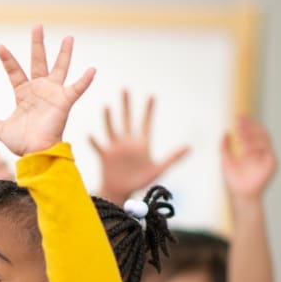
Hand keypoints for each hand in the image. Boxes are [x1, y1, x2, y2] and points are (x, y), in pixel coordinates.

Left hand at [0, 25, 94, 155]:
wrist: (36, 153)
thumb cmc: (23, 143)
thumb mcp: (3, 131)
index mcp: (24, 94)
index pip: (14, 72)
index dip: (7, 60)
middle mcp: (39, 90)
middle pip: (38, 61)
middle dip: (37, 44)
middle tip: (37, 25)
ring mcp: (53, 94)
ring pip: (59, 68)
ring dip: (64, 53)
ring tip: (69, 37)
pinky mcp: (64, 102)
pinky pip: (76, 89)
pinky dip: (84, 81)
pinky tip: (92, 70)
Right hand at [88, 90, 189, 204]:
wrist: (122, 192)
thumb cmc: (140, 181)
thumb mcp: (158, 170)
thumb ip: (173, 158)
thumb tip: (189, 148)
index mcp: (141, 144)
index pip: (145, 123)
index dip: (148, 110)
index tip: (151, 95)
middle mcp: (127, 142)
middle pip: (126, 120)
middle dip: (126, 105)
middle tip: (125, 89)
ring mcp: (115, 148)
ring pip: (112, 129)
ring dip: (109, 118)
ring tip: (107, 106)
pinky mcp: (105, 156)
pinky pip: (99, 147)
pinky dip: (94, 141)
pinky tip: (90, 133)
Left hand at [221, 116, 276, 201]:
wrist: (240, 194)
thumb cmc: (234, 180)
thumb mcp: (225, 160)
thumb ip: (224, 147)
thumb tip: (225, 133)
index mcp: (252, 149)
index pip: (252, 132)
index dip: (246, 123)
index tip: (238, 117)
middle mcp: (261, 151)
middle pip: (260, 132)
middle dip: (250, 126)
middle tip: (240, 122)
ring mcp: (267, 156)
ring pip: (264, 138)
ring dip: (252, 135)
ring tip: (241, 135)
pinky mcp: (272, 162)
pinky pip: (266, 149)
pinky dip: (256, 147)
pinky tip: (246, 149)